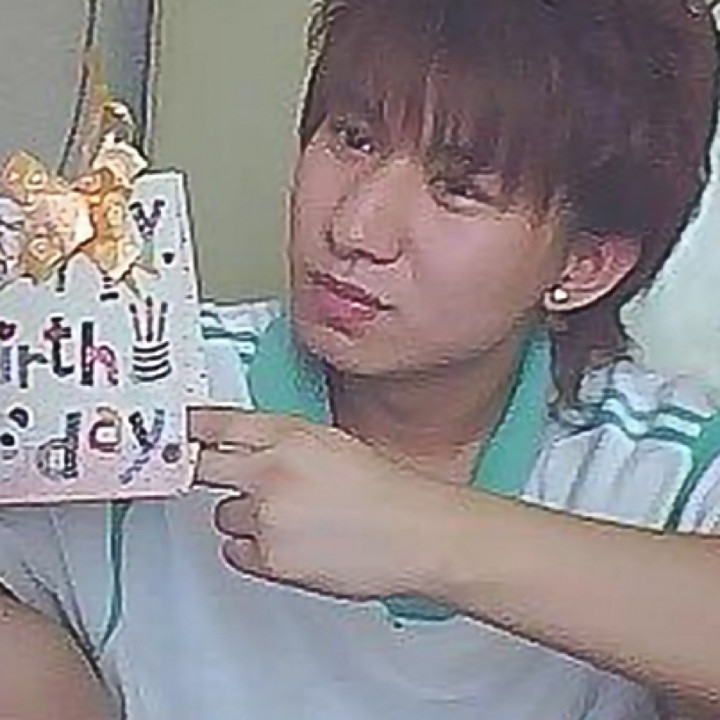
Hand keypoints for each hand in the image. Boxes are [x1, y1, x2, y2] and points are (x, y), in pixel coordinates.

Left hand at [188, 407, 462, 600]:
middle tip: (200, 473)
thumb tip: (244, 450)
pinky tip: (294, 544)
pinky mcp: (271, 558)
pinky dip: (256, 550)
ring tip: (293, 520)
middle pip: (202, 467)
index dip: (188, 427)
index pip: (218, 423)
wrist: (415, 533)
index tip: (169, 431)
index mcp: (290, 435)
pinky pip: (238, 551)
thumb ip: (283, 443)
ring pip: (224, 514)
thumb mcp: (333, 444)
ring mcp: (268, 516)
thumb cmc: (385, 490)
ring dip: (246, 518)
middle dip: (199, 470)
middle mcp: (271, 471)